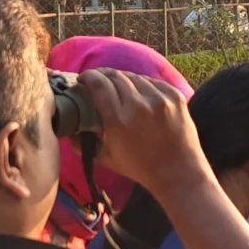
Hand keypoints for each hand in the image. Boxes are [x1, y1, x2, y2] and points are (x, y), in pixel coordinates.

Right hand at [75, 69, 206, 197]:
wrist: (179, 172)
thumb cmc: (140, 168)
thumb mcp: (106, 158)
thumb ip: (84, 143)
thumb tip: (70, 130)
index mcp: (118, 120)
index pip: (98, 84)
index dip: (88, 77)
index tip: (83, 79)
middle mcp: (138, 105)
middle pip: (115, 76)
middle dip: (102, 75)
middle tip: (97, 81)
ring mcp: (159, 98)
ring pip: (134, 77)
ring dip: (122, 79)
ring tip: (118, 87)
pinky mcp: (175, 96)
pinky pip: (152, 82)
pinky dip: (142, 85)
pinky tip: (139, 92)